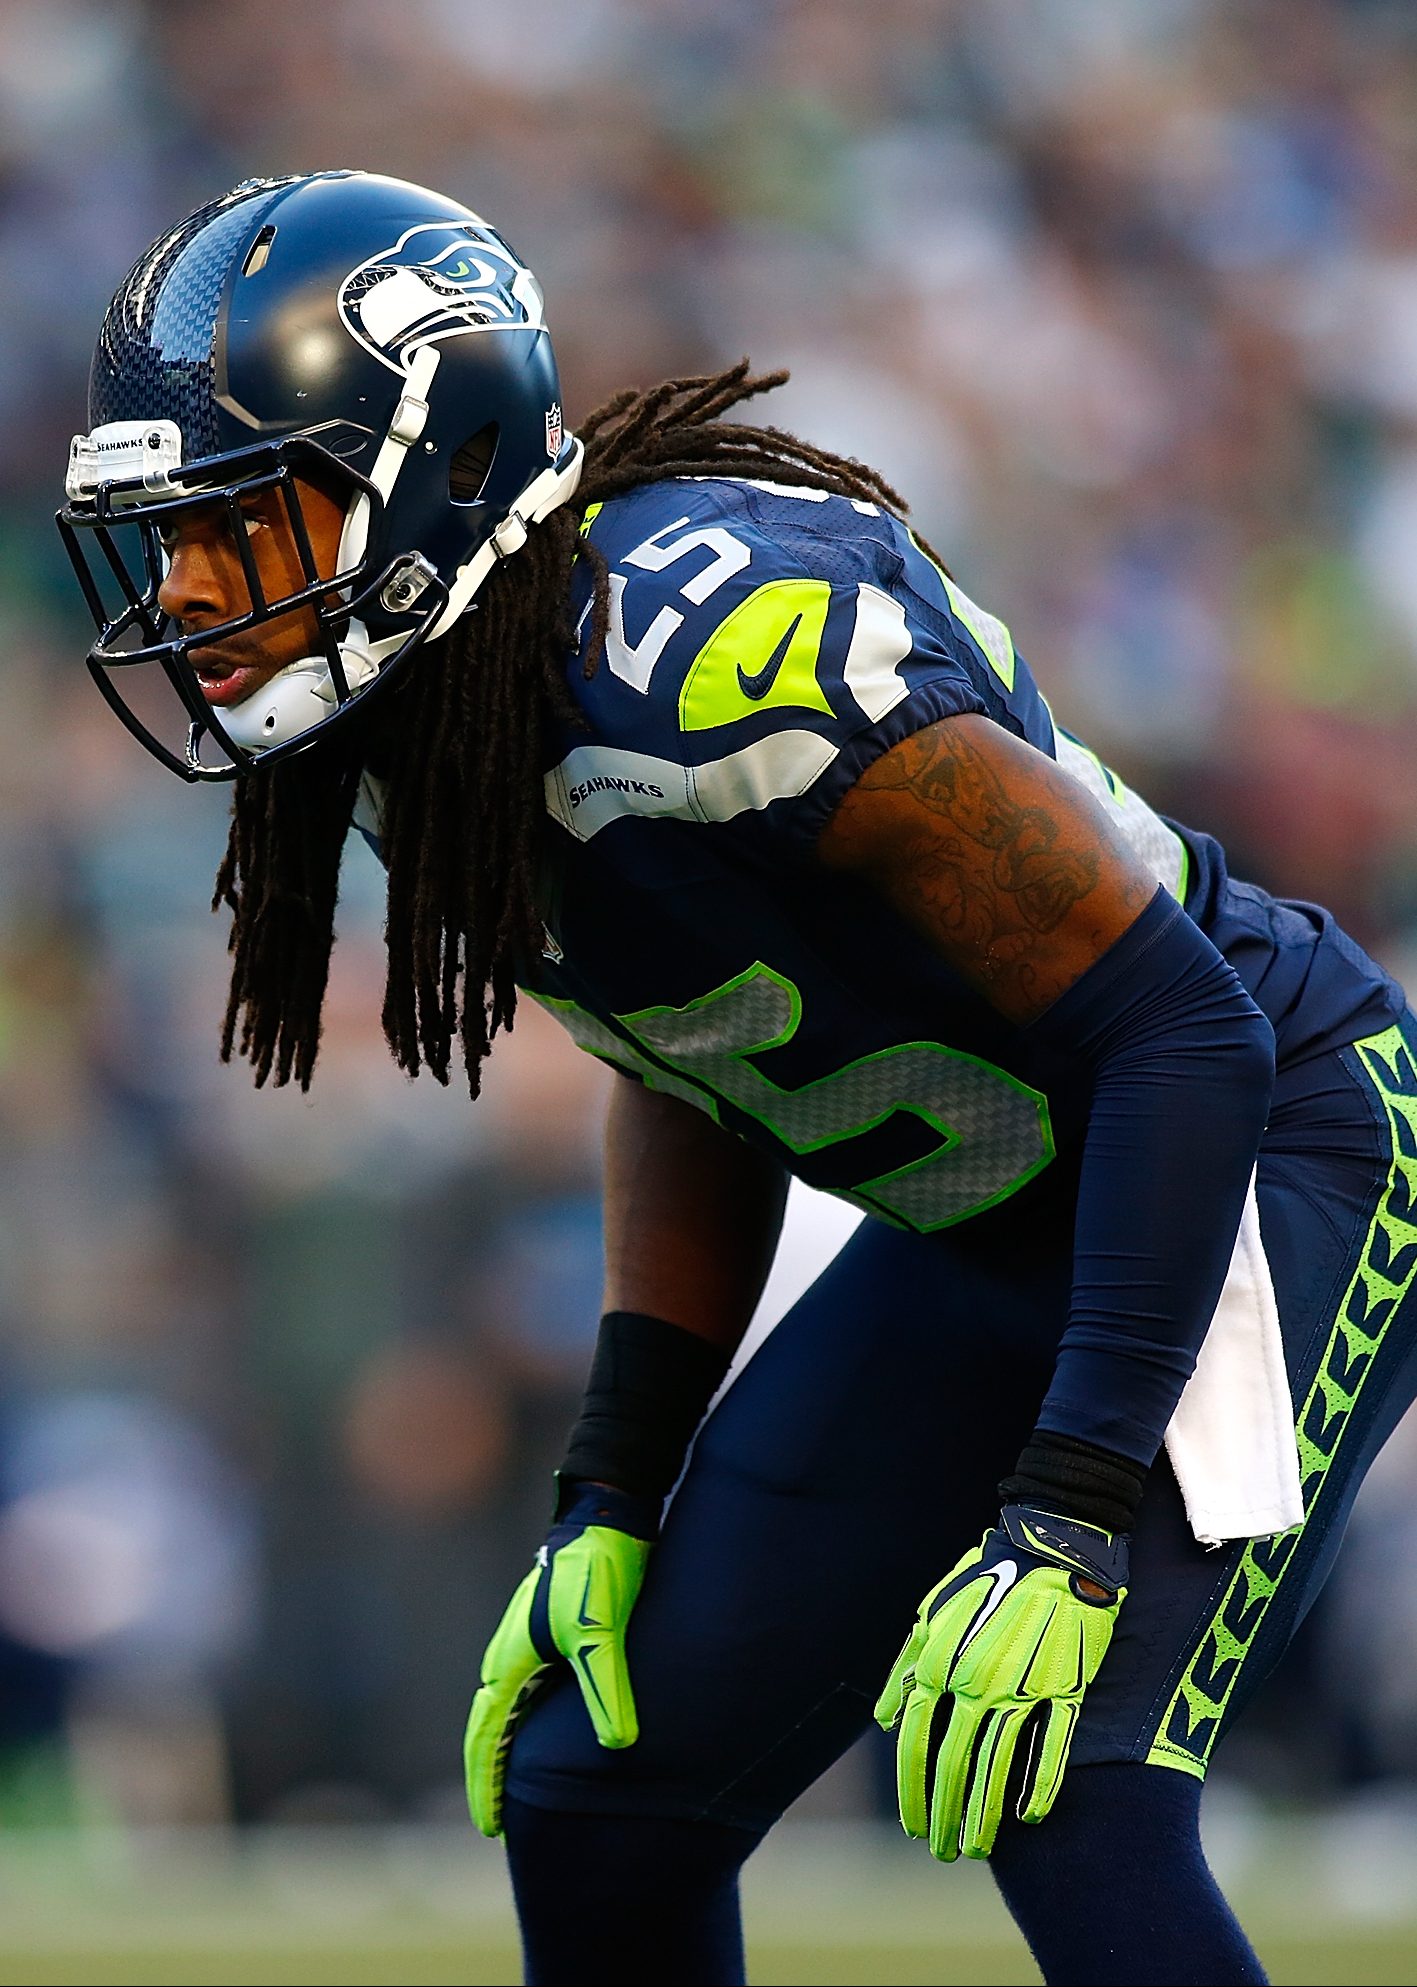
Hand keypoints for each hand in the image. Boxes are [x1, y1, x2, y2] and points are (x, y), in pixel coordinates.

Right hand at [463, 1478, 656, 1835]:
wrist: (605, 1516)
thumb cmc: (596, 1569)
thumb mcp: (601, 1631)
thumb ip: (606, 1686)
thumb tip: (617, 1745)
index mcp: (509, 1661)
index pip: (487, 1737)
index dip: (487, 1782)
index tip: (490, 1828)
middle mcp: (511, 1656)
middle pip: (492, 1728)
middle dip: (493, 1773)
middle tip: (500, 1822)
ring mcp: (530, 1643)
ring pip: (512, 1709)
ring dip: (511, 1748)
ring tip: (521, 1788)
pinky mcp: (555, 1633)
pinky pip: (534, 1692)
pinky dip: (533, 1723)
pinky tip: (552, 1735)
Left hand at [875, 1503, 1127, 1861]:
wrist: (1052, 1546)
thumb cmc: (987, 1577)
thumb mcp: (933, 1613)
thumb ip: (906, 1665)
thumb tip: (883, 1719)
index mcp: (940, 1664)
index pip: (915, 1743)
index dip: (913, 1790)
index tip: (913, 1824)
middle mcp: (977, 1682)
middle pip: (954, 1765)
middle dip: (945, 1815)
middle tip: (941, 1850)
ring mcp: (1024, 1687)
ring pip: (999, 1767)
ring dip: (985, 1815)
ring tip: (976, 1848)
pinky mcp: (1067, 1687)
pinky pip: (1051, 1748)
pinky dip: (1040, 1787)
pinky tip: (1029, 1818)